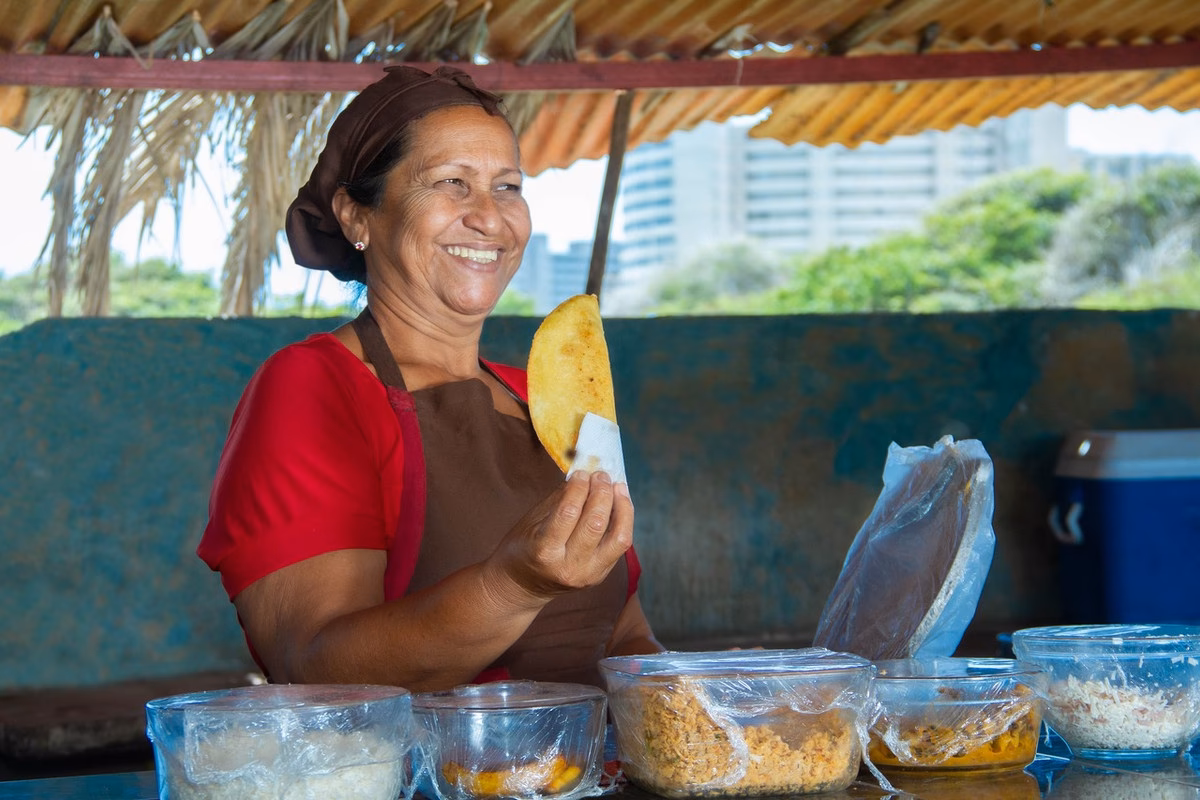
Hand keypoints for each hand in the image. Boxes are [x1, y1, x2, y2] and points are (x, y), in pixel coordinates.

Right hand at [484, 471, 633, 607]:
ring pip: (618, 537)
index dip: (579, 487)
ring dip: (621, 506)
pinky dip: (624, 521)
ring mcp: (588, 574)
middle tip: (600, 475)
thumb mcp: (532, 521)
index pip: (568, 513)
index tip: (582, 472)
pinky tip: (620, 503)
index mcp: (544, 550)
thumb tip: (585, 475)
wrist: (523, 586)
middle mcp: (568, 566)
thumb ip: (560, 500)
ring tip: (617, 486)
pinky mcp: (600, 576)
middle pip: (596, 524)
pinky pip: (620, 545)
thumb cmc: (524, 547)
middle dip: (602, 493)